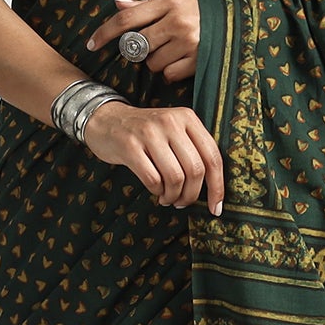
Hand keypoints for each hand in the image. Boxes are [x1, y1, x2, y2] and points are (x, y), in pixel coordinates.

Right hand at [81, 100, 223, 214]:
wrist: (106, 120)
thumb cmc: (145, 133)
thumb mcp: (173, 130)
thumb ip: (194, 149)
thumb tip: (214, 188)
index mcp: (187, 117)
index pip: (212, 156)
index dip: (217, 186)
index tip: (216, 207)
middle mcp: (170, 122)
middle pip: (195, 170)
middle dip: (192, 195)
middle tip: (183, 202)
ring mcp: (149, 133)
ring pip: (175, 177)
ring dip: (173, 196)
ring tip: (168, 198)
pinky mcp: (130, 146)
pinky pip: (153, 179)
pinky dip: (157, 191)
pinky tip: (155, 191)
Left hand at [85, 0, 200, 82]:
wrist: (242, 21)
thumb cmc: (203, 10)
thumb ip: (148, 5)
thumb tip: (118, 3)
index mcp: (169, 2)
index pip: (127, 18)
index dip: (106, 32)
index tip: (92, 44)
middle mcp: (178, 22)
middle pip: (138, 46)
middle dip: (141, 49)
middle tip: (156, 43)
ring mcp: (189, 43)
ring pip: (153, 63)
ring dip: (158, 61)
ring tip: (175, 51)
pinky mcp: (199, 61)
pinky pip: (170, 75)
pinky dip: (173, 72)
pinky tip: (184, 61)